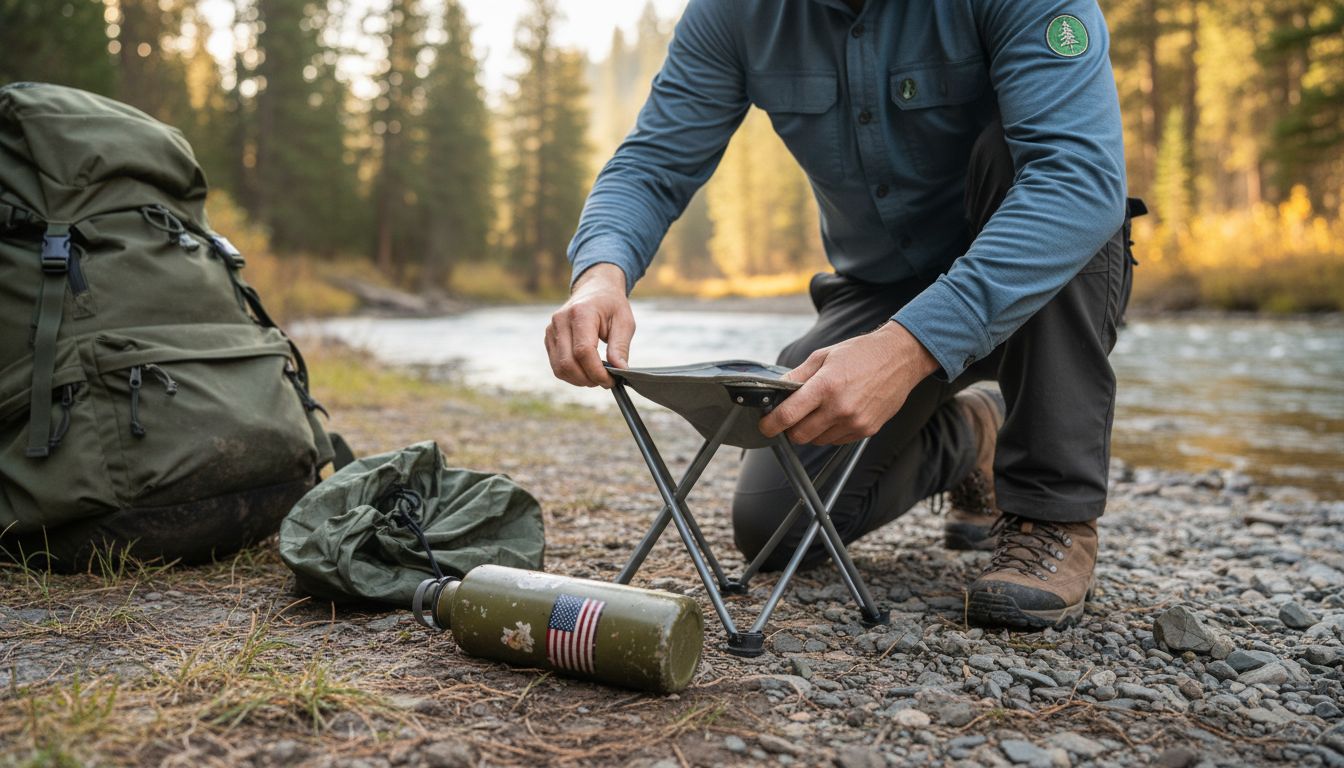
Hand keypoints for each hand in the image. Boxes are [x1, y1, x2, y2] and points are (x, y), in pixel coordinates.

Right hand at [545, 263, 634, 387]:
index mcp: (581, 313)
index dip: (596, 372)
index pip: (583, 351)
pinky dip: (571, 374)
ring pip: (559, 368)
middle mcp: (561, 320)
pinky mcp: (549, 338)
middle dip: (588, 379)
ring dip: (579, 380)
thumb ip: (620, 347)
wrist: (595, 288)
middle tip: (605, 381)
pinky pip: (556, 365)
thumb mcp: (624, 322)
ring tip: (596, 377)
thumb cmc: (611, 304)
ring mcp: (551, 329)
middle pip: (568, 363)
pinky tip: (586, 371)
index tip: (611, 380)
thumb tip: (620, 371)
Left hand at [759, 322, 939, 444]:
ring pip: (818, 441)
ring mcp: (855, 422)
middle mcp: (840, 408)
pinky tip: (837, 413)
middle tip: (792, 416)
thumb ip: (797, 376)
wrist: (900, 358)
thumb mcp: (823, 356)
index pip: (788, 416)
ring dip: (811, 431)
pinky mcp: (866, 430)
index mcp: (825, 386)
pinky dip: (830, 432)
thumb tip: (776, 390)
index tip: (765, 426)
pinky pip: (837, 441)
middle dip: (790, 429)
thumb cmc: (861, 353)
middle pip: (800, 436)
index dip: (771, 424)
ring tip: (820, 410)